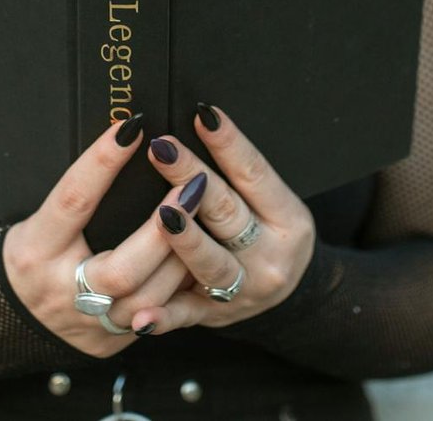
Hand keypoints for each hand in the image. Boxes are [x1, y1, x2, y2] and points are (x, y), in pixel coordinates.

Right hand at [2, 115, 192, 356]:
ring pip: (149, 299)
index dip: (102, 164)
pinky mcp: (110, 342)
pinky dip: (180, 287)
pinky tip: (199, 259)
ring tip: (206, 219)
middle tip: (194, 186)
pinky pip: (155, 315)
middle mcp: (61, 291)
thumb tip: (125, 143)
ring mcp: (88, 324)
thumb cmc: (33, 253)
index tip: (132, 128)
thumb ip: (80, 198)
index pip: (73, 202)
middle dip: (164, 228)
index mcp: (36, 250)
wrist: (8, 318)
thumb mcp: (40, 222)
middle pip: (122, 268)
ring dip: (183, 257)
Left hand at [127, 105, 316, 331]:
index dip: (229, 143)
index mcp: (288, 219)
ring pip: (210, 263)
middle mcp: (270, 256)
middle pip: (227, 212)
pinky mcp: (214, 315)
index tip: (202, 114)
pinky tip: (141, 317)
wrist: (291, 299)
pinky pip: (185, 315)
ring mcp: (243, 290)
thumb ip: (238, 175)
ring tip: (162, 216)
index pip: (255, 174)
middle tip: (162, 148)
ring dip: (185, 240)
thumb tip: (198, 121)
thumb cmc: (268, 231)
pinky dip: (163, 317)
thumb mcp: (271, 203)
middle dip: (192, 178)